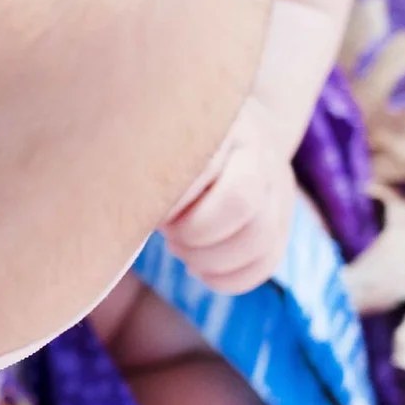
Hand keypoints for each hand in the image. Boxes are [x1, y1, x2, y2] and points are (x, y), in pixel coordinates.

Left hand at [162, 100, 297, 293]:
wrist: (230, 135)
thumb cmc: (172, 145)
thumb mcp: (157, 139)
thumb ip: (144, 165)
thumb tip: (124, 207)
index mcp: (221, 126)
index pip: (204, 166)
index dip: (173, 201)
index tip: (152, 208)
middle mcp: (257, 153)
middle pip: (241, 201)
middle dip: (195, 231)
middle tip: (169, 231)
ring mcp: (276, 189)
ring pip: (259, 238)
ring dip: (209, 259)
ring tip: (179, 248)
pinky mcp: (281, 223)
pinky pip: (265, 263)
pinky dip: (227, 278)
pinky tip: (199, 267)